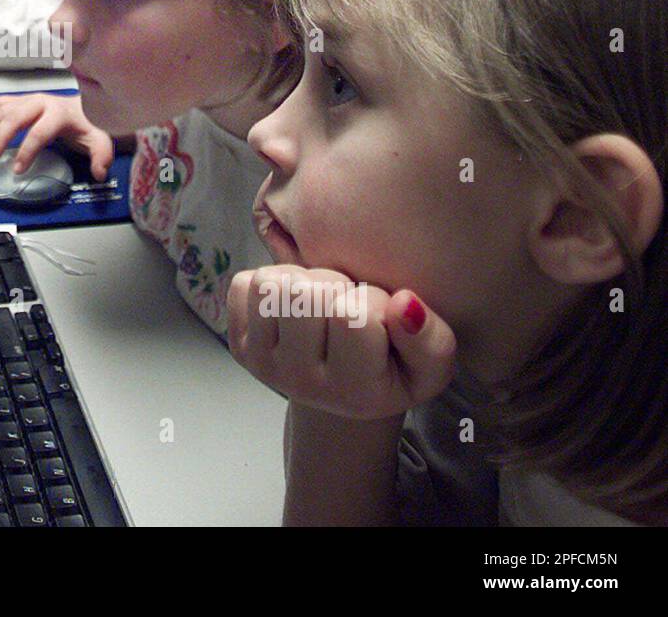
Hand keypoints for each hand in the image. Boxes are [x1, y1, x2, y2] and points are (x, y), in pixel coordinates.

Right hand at [0, 93, 113, 180]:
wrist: (86, 104)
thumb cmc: (89, 123)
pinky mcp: (22, 100)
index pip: (39, 132)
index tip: (17, 169)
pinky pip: (0, 102)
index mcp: (59, 113)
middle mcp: (41, 103)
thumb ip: (101, 156)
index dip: (27, 151)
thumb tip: (99, 173)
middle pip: (15, 118)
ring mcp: (30, 99)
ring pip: (3, 109)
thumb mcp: (100, 140)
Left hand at [227, 265, 455, 419]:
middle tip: (346, 306)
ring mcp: (264, 365)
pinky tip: (292, 307)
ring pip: (272, 285)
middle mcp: (302, 382)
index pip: (352, 316)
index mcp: (354, 390)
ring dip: (300, 280)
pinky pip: (245, 283)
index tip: (378, 316)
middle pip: (304, 295)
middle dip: (333, 286)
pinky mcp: (239, 347)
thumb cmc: (391, 368)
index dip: (371, 300)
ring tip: (321, 305)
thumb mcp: (430, 365)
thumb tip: (403, 304)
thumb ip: (430, 339)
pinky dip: (270, 281)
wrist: (342, 390)